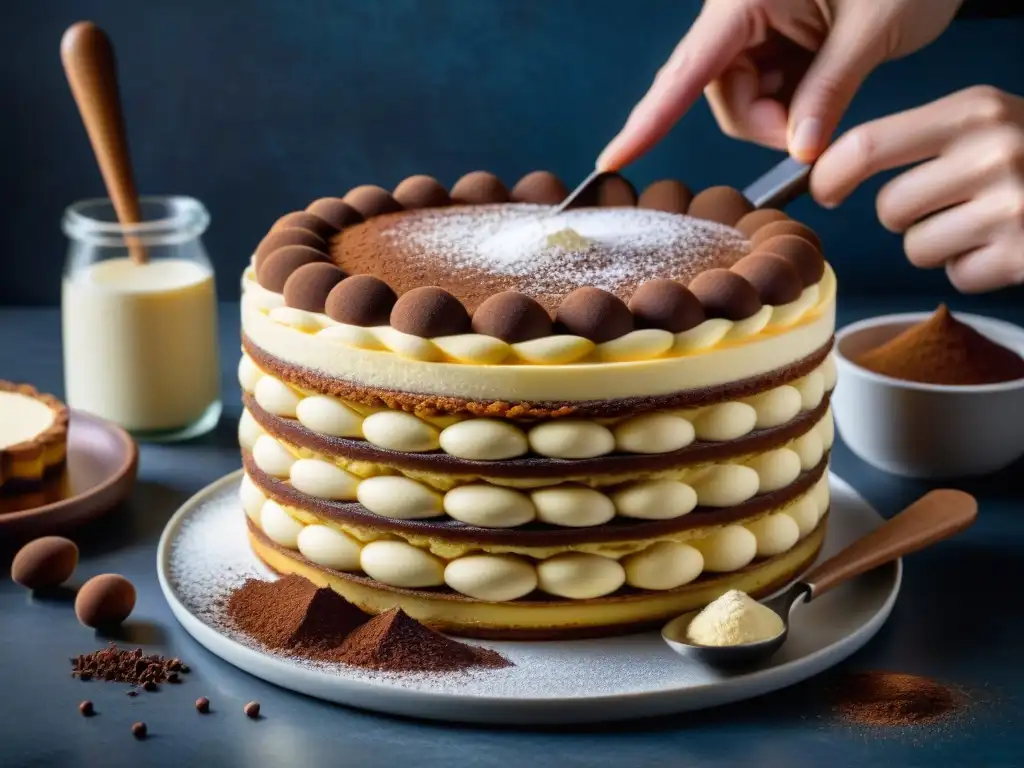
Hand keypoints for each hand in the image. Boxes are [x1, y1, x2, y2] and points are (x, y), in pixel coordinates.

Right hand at [597, 0, 961, 169]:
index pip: (686, 70)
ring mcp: (755, 25)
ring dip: (781, 117)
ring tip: (830, 96)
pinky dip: (792, 105)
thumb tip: (799, 153)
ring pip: (741, 98)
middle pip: (718, 94)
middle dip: (763, 123)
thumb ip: (828, 94)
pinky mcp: (773, 36)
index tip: (611, 161)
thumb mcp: (872, 31)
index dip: (649, 122)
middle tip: (816, 134)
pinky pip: (765, 89)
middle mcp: (739, 10)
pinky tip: (824, 87)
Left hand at [812, 86, 1023, 292]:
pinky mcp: (1021, 256)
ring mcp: (1011, 208)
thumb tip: (825, 171)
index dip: (830, 175)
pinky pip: (956, 276)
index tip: (824, 190)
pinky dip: (973, 268)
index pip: (867, 146)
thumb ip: (916, 140)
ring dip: (940, 243)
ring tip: (984, 220)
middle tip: (951, 201)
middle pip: (890, 209)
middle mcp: (994, 154)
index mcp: (975, 111)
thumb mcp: (984, 123)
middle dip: (908, 214)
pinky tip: (1005, 243)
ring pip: (917, 248)